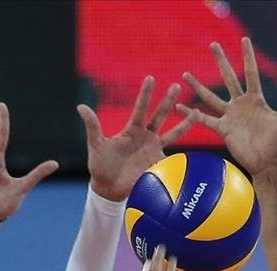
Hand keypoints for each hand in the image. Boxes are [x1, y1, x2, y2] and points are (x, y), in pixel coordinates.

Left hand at [78, 76, 194, 201]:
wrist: (108, 188)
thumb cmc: (101, 166)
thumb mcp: (96, 145)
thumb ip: (92, 126)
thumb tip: (80, 107)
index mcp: (132, 130)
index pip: (140, 108)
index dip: (146, 93)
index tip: (151, 77)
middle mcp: (145, 137)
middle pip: (160, 115)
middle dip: (168, 100)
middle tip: (177, 84)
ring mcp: (154, 149)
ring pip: (173, 133)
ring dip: (184, 123)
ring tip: (196, 111)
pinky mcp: (158, 163)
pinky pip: (174, 157)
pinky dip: (184, 153)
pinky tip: (196, 147)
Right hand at [177, 37, 276, 175]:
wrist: (267, 163)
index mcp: (256, 100)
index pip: (251, 72)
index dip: (248, 56)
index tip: (244, 40)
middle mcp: (240, 104)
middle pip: (228, 77)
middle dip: (221, 61)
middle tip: (212, 44)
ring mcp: (230, 116)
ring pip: (211, 97)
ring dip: (198, 86)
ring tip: (185, 75)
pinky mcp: (223, 130)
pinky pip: (204, 120)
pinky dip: (192, 114)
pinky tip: (181, 107)